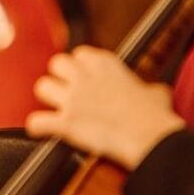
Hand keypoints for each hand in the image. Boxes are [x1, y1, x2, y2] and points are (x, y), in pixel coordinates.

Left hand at [25, 46, 185, 169]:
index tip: (87, 78)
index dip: (82, 67)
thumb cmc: (157, 118)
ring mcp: (73, 99)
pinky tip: (41, 131)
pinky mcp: (66, 122)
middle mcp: (85, 77)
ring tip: (56, 109)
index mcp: (106, 65)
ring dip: (47, 99)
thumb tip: (155, 92)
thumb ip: (148, 89)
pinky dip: (37, 127)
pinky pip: (36, 121)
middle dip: (60, 77)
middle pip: (56, 63)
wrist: (152, 140)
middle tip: (69, 91)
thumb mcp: (157, 94)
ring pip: (42, 86)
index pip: (81, 54)